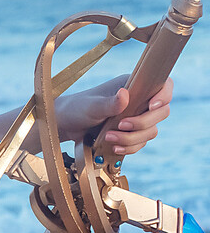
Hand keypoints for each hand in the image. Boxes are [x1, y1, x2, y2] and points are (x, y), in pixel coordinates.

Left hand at [58, 76, 172, 154]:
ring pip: (151, 130)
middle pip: (162, 112)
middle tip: (121, 125)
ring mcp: (137, 117)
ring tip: (110, 138)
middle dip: (143, 123)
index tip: (152, 106)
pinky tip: (115, 147)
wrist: (67, 125)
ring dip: (133, 138)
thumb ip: (109, 103)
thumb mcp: (92, 106)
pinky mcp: (131, 133)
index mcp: (134, 85)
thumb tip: (125, 94)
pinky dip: (130, 147)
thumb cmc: (78, 108)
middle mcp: (139, 100)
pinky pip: (141, 142)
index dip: (164, 95)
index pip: (163, 86)